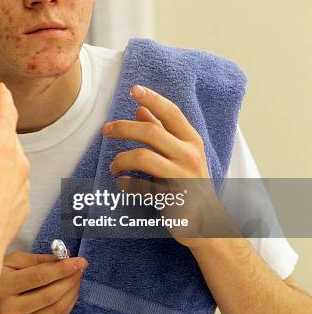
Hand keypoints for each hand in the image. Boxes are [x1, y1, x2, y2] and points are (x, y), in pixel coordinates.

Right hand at [0, 252, 87, 313]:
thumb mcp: (8, 263)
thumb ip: (36, 260)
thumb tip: (63, 257)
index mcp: (3, 287)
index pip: (40, 277)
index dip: (63, 268)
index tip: (79, 260)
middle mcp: (11, 309)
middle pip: (51, 294)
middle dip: (70, 279)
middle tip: (81, 267)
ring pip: (56, 308)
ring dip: (72, 291)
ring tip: (77, 278)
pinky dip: (67, 305)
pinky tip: (70, 293)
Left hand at [103, 85, 235, 247]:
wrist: (207, 224)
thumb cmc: (189, 183)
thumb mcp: (181, 153)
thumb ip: (162, 130)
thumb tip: (141, 108)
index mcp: (192, 141)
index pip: (171, 113)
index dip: (152, 98)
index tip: (133, 89)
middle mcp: (189, 156)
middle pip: (151, 132)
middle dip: (124, 128)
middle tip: (106, 130)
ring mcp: (182, 178)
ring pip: (143, 157)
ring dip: (121, 159)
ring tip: (114, 167)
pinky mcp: (172, 199)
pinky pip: (140, 186)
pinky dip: (126, 184)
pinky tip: (123, 184)